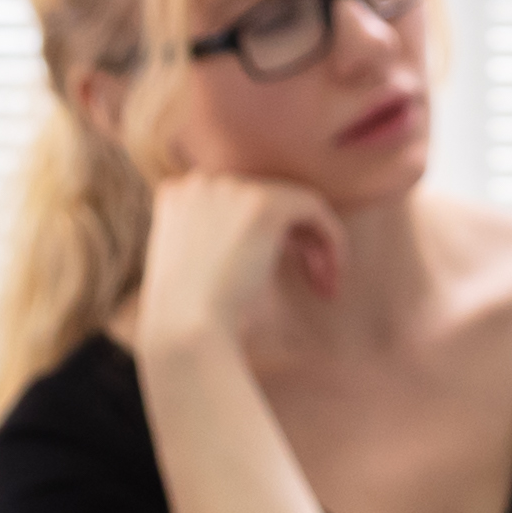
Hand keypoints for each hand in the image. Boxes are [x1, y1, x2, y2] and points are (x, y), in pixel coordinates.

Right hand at [115, 160, 338, 362]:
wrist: (185, 329)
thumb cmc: (191, 317)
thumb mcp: (198, 271)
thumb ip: (221, 246)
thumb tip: (262, 245)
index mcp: (178, 196)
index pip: (237, 203)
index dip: (268, 235)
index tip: (284, 271)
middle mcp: (202, 183)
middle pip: (268, 200)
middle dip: (297, 240)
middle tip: (314, 282)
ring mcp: (231, 189)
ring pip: (294, 204)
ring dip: (316, 245)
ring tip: (325, 286)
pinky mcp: (263, 203)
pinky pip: (314, 208)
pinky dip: (331, 238)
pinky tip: (332, 274)